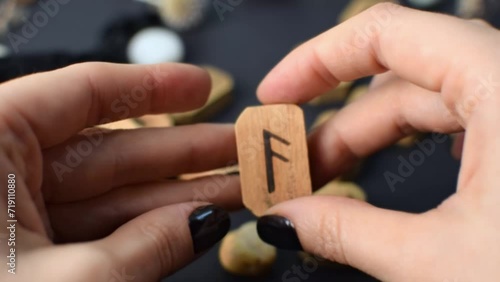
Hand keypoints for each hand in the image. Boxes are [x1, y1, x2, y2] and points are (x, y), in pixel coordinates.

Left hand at [0, 63, 239, 280]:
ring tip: (232, 188)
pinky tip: (190, 222)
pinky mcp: (20, 251)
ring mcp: (8, 216)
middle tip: (236, 147)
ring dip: (174, 195)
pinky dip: (142, 228)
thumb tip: (203, 223)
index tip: (202, 86)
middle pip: (107, 146)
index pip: (82, 94)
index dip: (153, 86)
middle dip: (182, 150)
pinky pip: (92, 228)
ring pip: (106, 193)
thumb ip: (145, 247)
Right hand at [256, 3, 499, 280]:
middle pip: (397, 79)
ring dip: (366, 140)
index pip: (388, 33)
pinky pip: (451, 127)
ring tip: (324, 181)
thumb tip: (284, 221)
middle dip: (335, 123)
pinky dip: (405, 149)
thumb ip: (345, 231)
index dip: (318, 59)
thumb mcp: (436, 263)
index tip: (275, 94)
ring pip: (423, 105)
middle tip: (292, 167)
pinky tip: (379, 180)